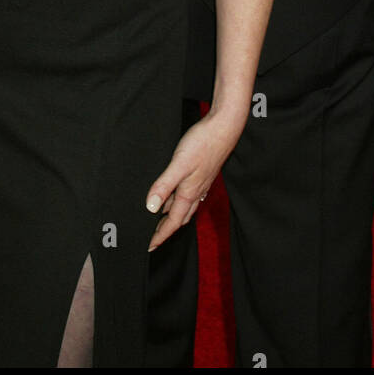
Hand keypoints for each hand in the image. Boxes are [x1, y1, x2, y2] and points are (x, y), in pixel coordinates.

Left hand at [145, 109, 244, 251]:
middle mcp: (196, 191)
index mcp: (189, 193)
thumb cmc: (203, 143)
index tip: (149, 247)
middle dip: (166, 229)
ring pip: (184, 205)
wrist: (224, 127)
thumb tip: (150, 208)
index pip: (172, 222)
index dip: (160, 235)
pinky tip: (173, 192)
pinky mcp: (201, 173)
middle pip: (179, 218)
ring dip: (172, 215)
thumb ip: (164, 185)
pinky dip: (178, 199)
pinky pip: (188, 193)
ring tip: (158, 218)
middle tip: (153, 237)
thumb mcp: (179, 164)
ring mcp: (200, 182)